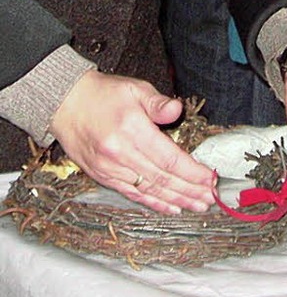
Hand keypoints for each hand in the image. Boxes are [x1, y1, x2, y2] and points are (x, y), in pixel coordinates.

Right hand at [48, 70, 216, 214]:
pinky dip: (153, 203)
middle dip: (189, 190)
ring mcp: (110, 168)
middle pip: (162, 178)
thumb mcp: (135, 88)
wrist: (66, 104)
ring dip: (176, 200)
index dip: (192, 172)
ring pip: (149, 190)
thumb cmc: (104, 93)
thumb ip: (158, 103)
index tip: (210, 178)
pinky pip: (132, 194)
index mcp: (132, 129)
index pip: (169, 158)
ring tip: (197, 206)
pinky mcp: (103, 176)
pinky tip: (171, 207)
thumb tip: (177, 110)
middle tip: (210, 198)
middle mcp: (120, 154)